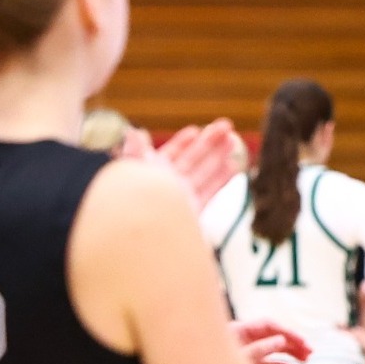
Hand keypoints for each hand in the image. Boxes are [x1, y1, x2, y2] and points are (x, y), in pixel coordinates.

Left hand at [121, 119, 240, 209]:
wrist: (141, 237)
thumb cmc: (131, 204)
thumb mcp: (131, 171)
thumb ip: (135, 151)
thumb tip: (134, 131)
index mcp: (150, 173)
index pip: (169, 154)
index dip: (182, 142)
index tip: (196, 131)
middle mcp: (166, 186)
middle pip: (191, 160)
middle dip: (209, 143)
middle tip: (227, 126)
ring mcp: (180, 199)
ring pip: (203, 173)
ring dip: (218, 157)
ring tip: (233, 141)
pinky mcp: (192, 213)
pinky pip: (208, 193)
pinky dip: (221, 179)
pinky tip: (233, 167)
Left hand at [232, 319, 310, 363]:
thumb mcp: (241, 357)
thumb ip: (261, 348)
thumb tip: (282, 340)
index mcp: (240, 330)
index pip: (269, 326)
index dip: (287, 332)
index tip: (301, 340)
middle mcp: (245, 339)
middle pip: (273, 336)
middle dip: (293, 343)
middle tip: (309, 351)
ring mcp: (247, 352)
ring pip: (273, 349)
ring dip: (290, 353)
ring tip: (305, 359)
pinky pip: (266, 363)